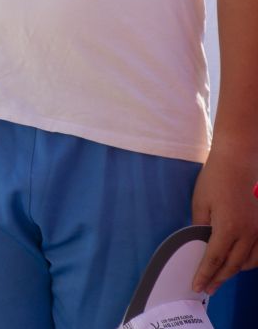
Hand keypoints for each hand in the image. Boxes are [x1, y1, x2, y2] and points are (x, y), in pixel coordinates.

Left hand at [191, 138, 257, 291]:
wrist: (239, 160)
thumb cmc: (215, 179)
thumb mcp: (200, 203)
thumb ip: (200, 227)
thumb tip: (200, 244)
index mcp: (228, 228)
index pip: (215, 259)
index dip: (206, 275)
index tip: (198, 287)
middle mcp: (248, 233)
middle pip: (234, 265)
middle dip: (219, 278)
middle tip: (208, 288)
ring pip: (250, 262)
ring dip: (236, 271)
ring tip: (221, 276)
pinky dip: (251, 261)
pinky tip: (241, 262)